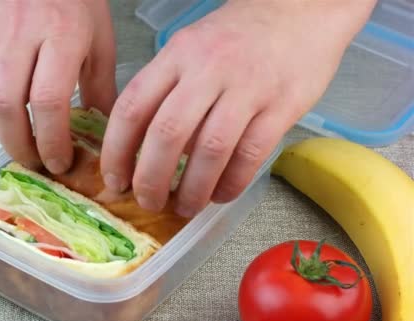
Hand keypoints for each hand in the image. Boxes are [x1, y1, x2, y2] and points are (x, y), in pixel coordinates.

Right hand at [0, 0, 116, 172]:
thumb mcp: (99, 39)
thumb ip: (99, 86)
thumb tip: (102, 132)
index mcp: (61, 35)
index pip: (48, 101)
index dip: (51, 141)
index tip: (58, 161)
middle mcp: (20, 33)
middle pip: (6, 105)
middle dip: (19, 146)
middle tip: (33, 160)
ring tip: (9, 138)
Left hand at [100, 0, 376, 216]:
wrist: (302, 10)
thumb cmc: (239, 35)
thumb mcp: (192, 47)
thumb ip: (166, 88)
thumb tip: (141, 146)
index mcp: (177, 54)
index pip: (132, 106)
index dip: (116, 151)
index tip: (113, 180)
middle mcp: (208, 69)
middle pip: (167, 132)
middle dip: (150, 178)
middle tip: (148, 202)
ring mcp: (248, 87)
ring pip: (210, 149)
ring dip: (192, 189)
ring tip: (184, 206)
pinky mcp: (282, 106)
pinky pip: (250, 155)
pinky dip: (231, 183)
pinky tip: (220, 195)